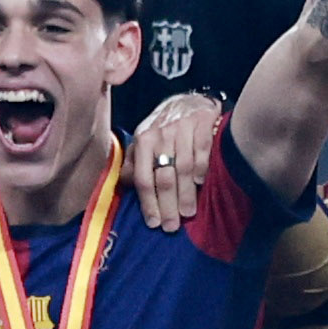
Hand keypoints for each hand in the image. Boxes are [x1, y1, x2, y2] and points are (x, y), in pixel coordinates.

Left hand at [127, 91, 229, 231]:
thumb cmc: (163, 129)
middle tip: (172, 226)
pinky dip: (202, 168)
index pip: (144, 179)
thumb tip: (125, 186)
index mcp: (142, 142)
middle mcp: (160, 135)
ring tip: (188, 213)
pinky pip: (202, 151)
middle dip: (168, 205)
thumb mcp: (143, 142)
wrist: (189, 102)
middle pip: (164, 177)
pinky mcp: (202, 124)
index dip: (148, 203)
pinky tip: (201, 183)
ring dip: (186, 194)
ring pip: (184, 168)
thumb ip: (134, 164)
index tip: (154, 224)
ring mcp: (182, 129)